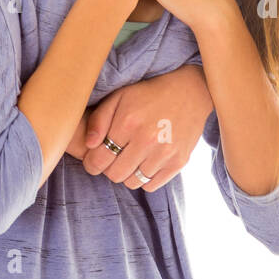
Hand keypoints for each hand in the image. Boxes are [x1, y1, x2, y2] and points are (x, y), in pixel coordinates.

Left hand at [81, 66, 213, 190]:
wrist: (188, 92)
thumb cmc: (147, 94)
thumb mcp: (118, 97)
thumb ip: (98, 120)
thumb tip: (89, 145)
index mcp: (128, 122)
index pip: (99, 160)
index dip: (92, 163)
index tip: (94, 159)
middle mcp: (147, 139)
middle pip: (115, 174)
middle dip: (109, 168)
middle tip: (113, 157)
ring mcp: (165, 152)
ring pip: (132, 182)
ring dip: (127, 173)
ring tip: (130, 157)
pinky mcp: (179, 162)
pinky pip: (151, 185)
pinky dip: (144, 178)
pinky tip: (144, 162)